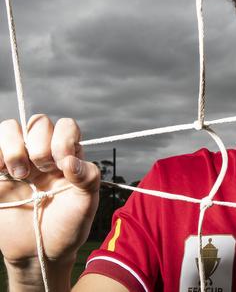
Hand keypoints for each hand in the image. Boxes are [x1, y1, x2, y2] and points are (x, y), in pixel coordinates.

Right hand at [0, 115, 99, 277]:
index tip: (62, 166)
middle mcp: (44, 153)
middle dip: (40, 146)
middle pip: (38, 122)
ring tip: (19, 174)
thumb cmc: (67, 225)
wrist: (39, 250)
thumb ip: (88, 178)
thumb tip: (71, 161)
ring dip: (14, 147)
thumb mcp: (86, 204)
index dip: (63, 139)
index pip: (66, 126)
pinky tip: (2, 173)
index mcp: (68, 156)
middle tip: (41, 172)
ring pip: (10, 127)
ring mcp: (18, 160)